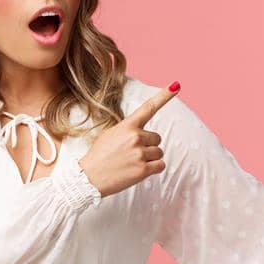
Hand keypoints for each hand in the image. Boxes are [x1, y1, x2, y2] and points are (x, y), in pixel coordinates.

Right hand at [78, 81, 179, 197]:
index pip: (148, 108)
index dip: (164, 96)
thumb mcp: (110, 135)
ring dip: (150, 158)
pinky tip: (138, 170)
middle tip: (131, 153)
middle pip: (157, 138)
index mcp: (127, 126)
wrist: (88, 177)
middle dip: (148, 145)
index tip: (176, 85)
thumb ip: (127, 131)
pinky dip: (153, 169)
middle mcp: (135, 137)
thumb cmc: (98, 156)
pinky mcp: (143, 169)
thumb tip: (143, 133)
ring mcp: (140, 153)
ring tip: (132, 163)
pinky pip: (160, 165)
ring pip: (159, 152)